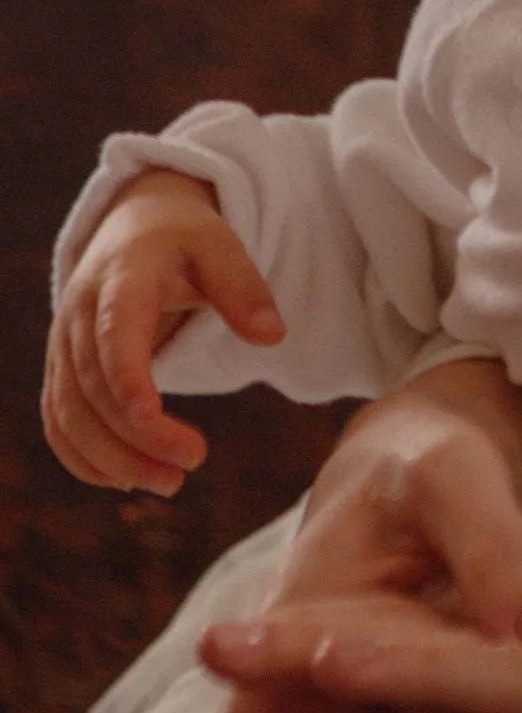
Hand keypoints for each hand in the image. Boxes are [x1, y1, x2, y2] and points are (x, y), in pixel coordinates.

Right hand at [43, 166, 283, 494]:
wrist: (133, 229)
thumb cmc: (184, 240)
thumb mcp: (220, 247)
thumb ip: (243, 287)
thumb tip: (272, 336)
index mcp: (120, 280)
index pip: (114, 337)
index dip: (126, 380)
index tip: (152, 419)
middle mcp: (79, 316)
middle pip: (93, 389)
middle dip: (135, 436)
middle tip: (192, 463)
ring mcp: (63, 346)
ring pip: (69, 415)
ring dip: (111, 459)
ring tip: (170, 483)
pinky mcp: (62, 371)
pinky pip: (58, 423)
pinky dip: (84, 459)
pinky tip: (128, 481)